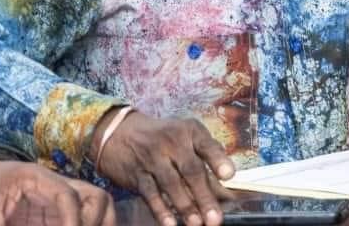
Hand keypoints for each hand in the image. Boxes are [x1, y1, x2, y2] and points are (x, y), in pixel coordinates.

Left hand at [0, 159, 113, 225]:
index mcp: (39, 179)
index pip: (67, 195)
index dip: (74, 219)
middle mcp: (58, 186)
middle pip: (96, 196)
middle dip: (96, 222)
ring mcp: (61, 200)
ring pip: (98, 205)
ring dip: (102, 224)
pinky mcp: (59, 213)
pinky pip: (86, 218)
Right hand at [93, 110, 233, 225]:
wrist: (119, 133)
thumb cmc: (163, 137)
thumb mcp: (185, 137)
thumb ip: (205, 157)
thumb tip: (226, 186)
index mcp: (189, 131)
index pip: (206, 145)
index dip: (218, 160)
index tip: (229, 175)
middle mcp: (172, 143)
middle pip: (191, 170)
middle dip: (204, 196)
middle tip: (215, 218)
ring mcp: (153, 159)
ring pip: (171, 184)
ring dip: (185, 207)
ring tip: (197, 224)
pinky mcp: (137, 175)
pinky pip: (150, 194)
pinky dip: (160, 210)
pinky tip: (170, 224)